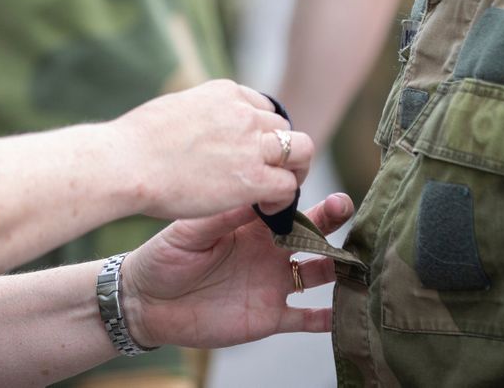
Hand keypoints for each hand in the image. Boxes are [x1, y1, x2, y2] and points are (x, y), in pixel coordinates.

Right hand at [112, 80, 310, 219]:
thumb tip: (199, 128)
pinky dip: (284, 198)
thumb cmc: (134, 143)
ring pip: (302, 151)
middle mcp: (244, 113)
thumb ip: (199, 115)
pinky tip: (266, 208)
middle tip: (271, 174)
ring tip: (276, 192)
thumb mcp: (174, 110)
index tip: (251, 153)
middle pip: (286, 129)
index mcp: (225, 93)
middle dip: (283, 152)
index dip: (261, 134)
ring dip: (293, 172)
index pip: (262, 108)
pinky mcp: (253, 177)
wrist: (125, 162)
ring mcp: (251, 144)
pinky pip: (288, 186)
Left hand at [120, 194, 353, 348]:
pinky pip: (305, 319)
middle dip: (329, 220)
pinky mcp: (268, 317)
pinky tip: (343, 312)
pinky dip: (326, 318)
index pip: (285, 206)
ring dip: (337, 266)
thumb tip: (254, 194)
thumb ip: (222, 216)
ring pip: (316, 273)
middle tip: (344, 206)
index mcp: (249, 225)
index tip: (311, 185)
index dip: (301, 195)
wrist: (147, 303)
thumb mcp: (189, 231)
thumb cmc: (163, 257)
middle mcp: (268, 251)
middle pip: (310, 234)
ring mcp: (271, 284)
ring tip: (355, 257)